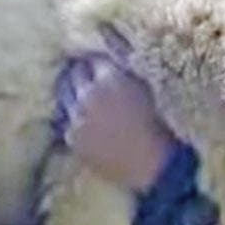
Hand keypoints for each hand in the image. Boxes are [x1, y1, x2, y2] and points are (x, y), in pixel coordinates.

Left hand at [54, 53, 174, 191]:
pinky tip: (85, 125)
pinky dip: (75, 122)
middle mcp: (87, 95)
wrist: (155, 165)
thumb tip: (111, 63)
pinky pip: (68, 124)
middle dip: (81, 74)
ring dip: (74, 96)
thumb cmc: (158, 125)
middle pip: (74, 75)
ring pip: (65, 98)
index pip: (93, 59)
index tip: (99, 64)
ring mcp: (76, 119)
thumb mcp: (146, 88)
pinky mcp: (73, 140)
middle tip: (88, 77)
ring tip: (83, 101)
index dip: (96, 61)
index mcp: (109, 78)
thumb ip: (124, 72)